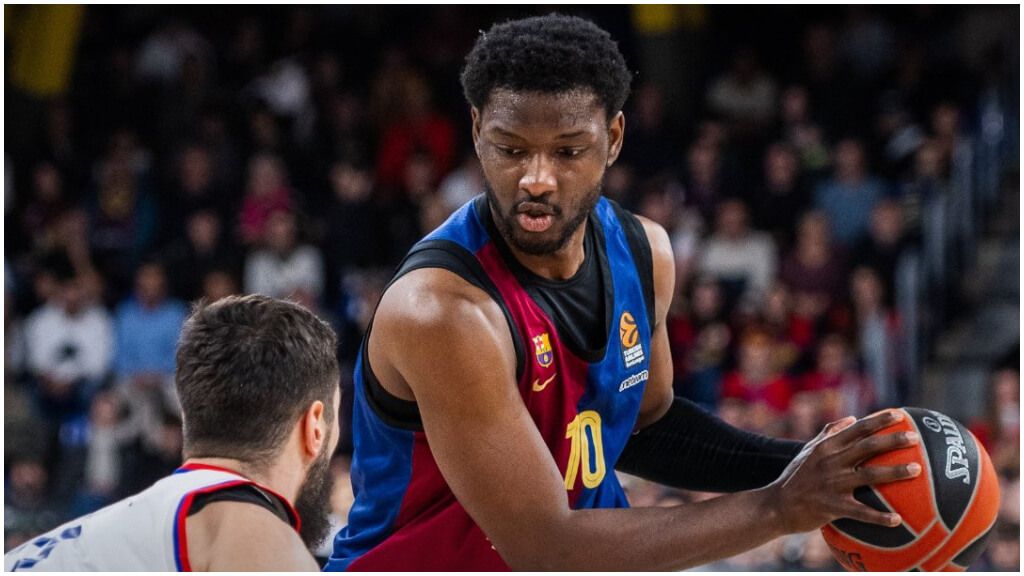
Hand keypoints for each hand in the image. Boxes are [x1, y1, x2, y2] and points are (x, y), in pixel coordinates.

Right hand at [766, 410, 920, 533]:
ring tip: (917, 470)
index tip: (900, 414)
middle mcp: (831, 462)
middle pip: (867, 447)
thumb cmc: (796, 477)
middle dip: (892, 440)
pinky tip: (898, 520)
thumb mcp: (809, 450)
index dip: (879, 421)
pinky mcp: (832, 507)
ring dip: (894, 472)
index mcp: (827, 447)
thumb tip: (852, 418)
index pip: (857, 429)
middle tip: (915, 437)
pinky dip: (879, 517)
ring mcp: (832, 484)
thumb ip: (829, 433)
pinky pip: (860, 512)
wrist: (777, 505)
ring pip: (869, 475)